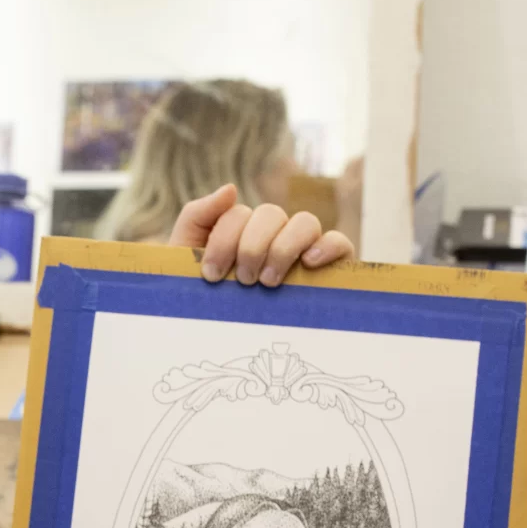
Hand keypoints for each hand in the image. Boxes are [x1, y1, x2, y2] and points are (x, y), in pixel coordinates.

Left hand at [167, 183, 355, 286]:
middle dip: (252, 246)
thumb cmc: (204, 298)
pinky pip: (338, 242)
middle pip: (271, 214)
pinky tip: (308, 264)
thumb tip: (231, 188)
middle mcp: (274, 233)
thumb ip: (197, 216)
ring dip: (283, 248)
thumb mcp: (188, 255)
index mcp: (241, 229)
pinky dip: (326, 246)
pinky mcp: (330, 265)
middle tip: (243, 280)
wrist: (215, 339)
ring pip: (305, 222)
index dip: (223, 241)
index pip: (238, 214)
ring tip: (268, 281)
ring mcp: (303, 247)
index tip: (211, 275)